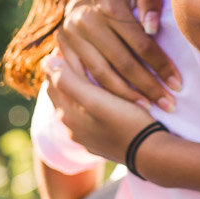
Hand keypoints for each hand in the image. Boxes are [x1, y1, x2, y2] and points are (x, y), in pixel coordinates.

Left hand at [45, 52, 166, 164]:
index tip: (67, 43)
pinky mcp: (104, 143)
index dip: (58, 61)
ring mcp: (88, 138)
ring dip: (79, 88)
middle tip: (76, 50)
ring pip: (77, 106)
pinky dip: (92, 103)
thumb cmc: (126, 122)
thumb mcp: (95, 100)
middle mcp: (73, 129)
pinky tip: (104, 95)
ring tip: (89, 69)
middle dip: (66, 74)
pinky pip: (92, 117)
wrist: (153, 154)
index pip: (52, 82)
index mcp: (68, 116)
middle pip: (63, 95)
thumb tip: (46, 61)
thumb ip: (68, 82)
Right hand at [57, 0, 180, 109]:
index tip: (178, 84)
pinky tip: (117, 105)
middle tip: (169, 105)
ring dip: (126, 96)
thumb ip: (151, 1)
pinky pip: (82, 76)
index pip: (141, 44)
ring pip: (101, 74)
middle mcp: (86, 21)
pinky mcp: (62, 47)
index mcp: (109, 5)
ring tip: (147, 109)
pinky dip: (100, 92)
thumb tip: (153, 28)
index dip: (161, 66)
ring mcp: (71, 35)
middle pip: (122, 63)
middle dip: (148, 87)